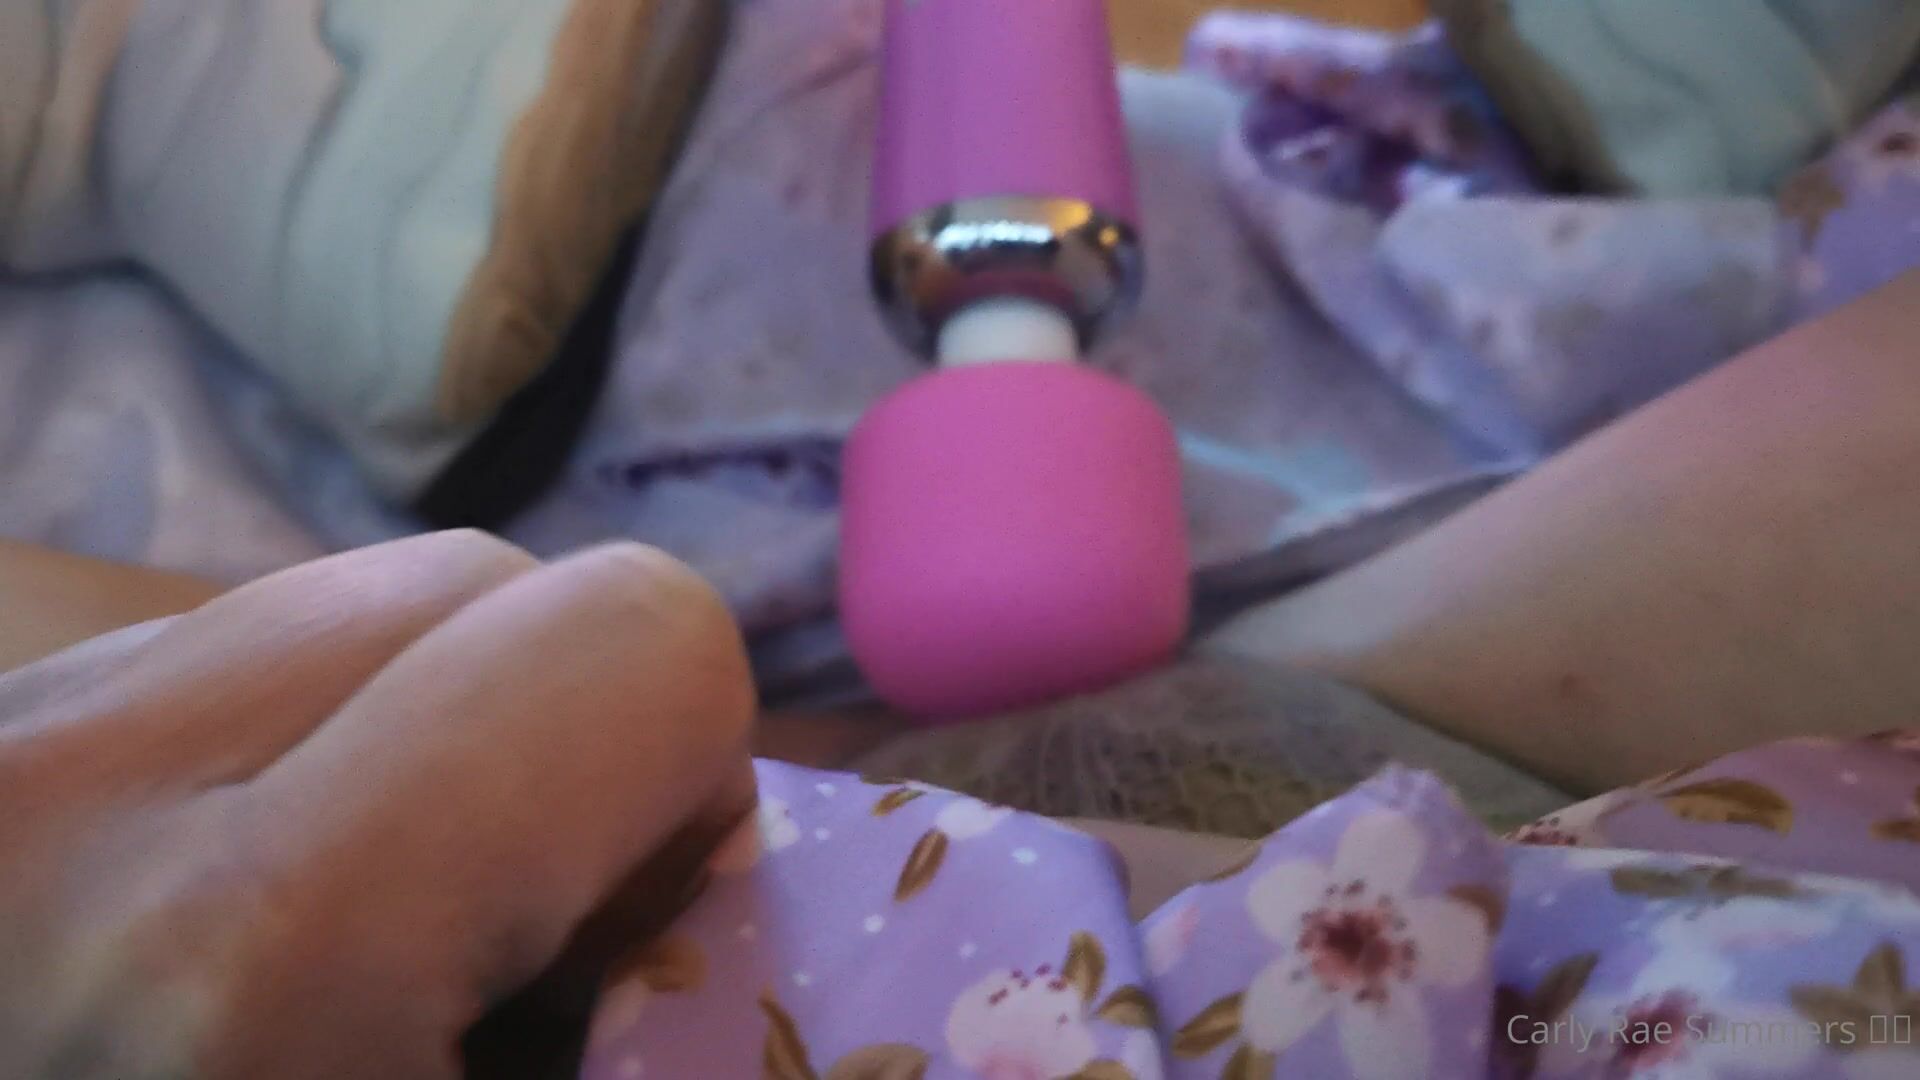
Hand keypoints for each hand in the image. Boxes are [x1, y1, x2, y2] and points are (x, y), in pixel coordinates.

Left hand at [0, 532, 756, 1078]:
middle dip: (563, 752)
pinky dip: (307, 760)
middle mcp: (79, 780)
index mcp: (254, 950)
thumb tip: (752, 893)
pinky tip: (247, 928)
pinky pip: (230, 652)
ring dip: (431, 744)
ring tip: (362, 940)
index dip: (692, 791)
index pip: (633, 639)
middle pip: (498, 583)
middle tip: (506, 957)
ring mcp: (3, 740)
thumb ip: (656, 1033)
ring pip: (354, 597)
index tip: (626, 954)